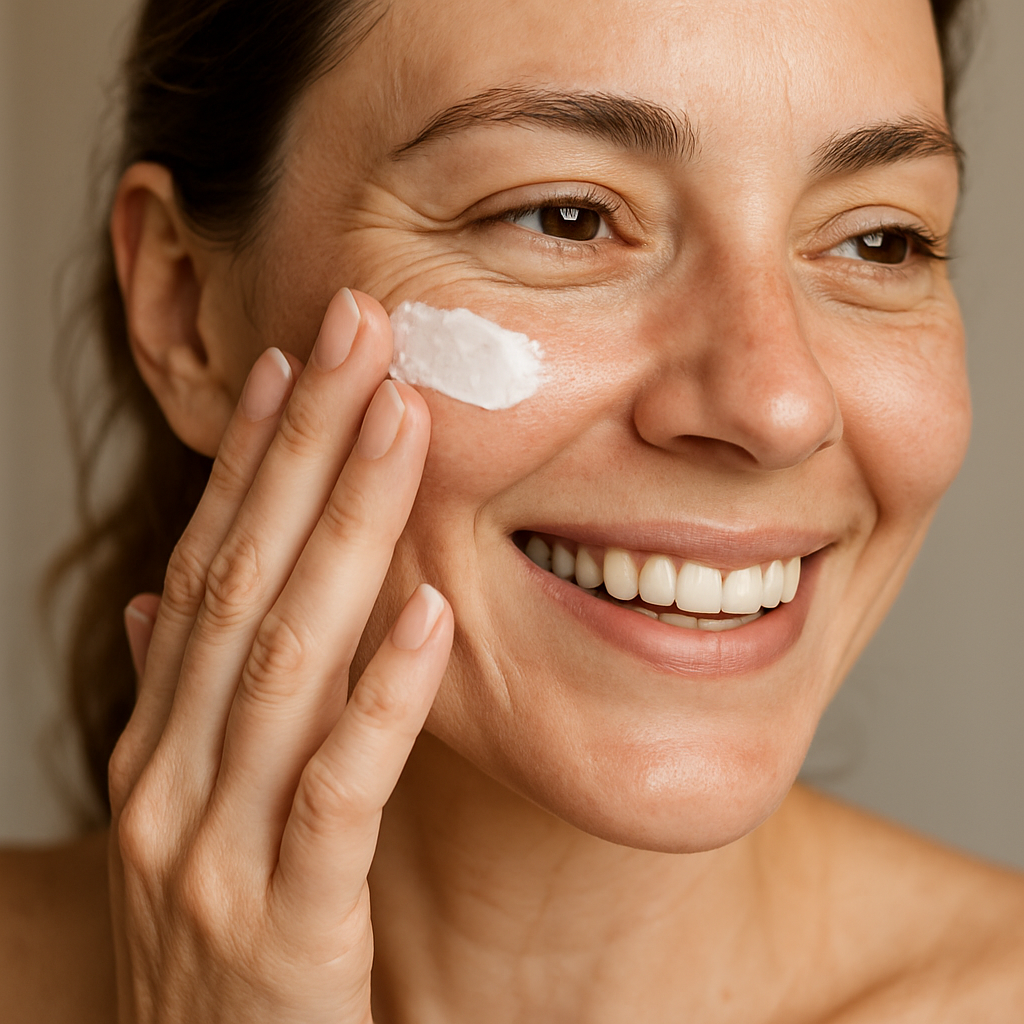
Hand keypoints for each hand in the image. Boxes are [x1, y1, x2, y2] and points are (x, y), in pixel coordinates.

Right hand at [108, 287, 452, 1023]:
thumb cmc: (224, 955)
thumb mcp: (192, 824)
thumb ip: (183, 711)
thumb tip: (169, 600)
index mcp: (161, 747)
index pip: (210, 569)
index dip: (252, 460)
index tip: (299, 363)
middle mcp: (170, 781)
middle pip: (244, 580)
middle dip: (302, 448)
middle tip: (357, 330)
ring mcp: (213, 853)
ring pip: (284, 658)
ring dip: (344, 529)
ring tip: (399, 422)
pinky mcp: (282, 929)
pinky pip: (338, 790)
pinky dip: (381, 695)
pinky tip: (427, 608)